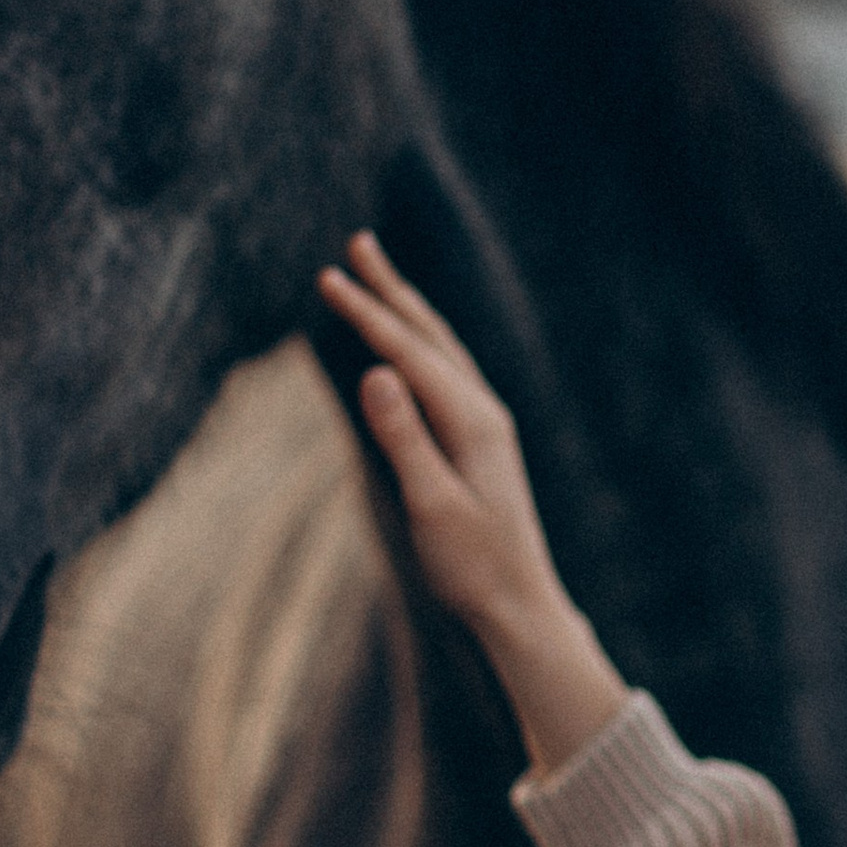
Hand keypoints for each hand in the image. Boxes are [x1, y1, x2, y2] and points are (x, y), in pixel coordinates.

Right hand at [318, 232, 630, 768]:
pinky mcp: (479, 442)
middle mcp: (483, 411)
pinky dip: (420, 344)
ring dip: (407, 311)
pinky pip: (445, 374)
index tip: (328, 276)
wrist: (519, 603)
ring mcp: (485, 424)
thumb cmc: (472, 564)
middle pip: (431, 335)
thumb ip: (404, 438)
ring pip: (441, 350)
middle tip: (358, 243)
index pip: (410, 353)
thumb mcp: (431, 504)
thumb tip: (375, 373)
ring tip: (378, 276)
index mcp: (472, 420)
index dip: (368, 313)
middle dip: (391, 289)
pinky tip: (408, 345)